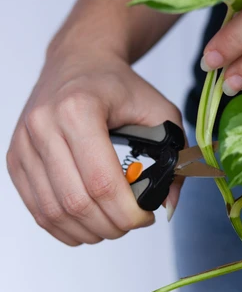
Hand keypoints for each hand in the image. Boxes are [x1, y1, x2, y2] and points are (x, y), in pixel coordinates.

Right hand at [6, 49, 183, 245]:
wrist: (80, 61)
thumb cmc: (120, 86)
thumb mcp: (160, 111)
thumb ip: (174, 155)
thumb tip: (169, 203)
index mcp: (79, 110)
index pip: (101, 181)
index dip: (127, 211)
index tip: (147, 217)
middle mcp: (44, 125)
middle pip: (76, 202)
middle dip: (111, 225)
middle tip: (133, 223)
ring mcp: (24, 143)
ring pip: (53, 211)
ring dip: (88, 230)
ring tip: (114, 224)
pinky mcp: (16, 158)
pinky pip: (36, 208)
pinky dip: (64, 226)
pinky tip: (89, 224)